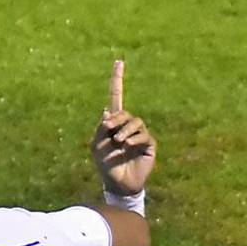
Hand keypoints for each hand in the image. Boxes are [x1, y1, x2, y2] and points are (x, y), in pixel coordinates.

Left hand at [91, 60, 155, 195]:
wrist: (118, 184)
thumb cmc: (106, 166)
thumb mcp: (97, 146)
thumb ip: (101, 129)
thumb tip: (107, 112)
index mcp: (114, 123)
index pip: (116, 97)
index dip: (117, 80)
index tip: (118, 62)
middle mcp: (128, 126)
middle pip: (124, 112)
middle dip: (116, 119)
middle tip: (108, 130)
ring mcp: (139, 135)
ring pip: (135, 122)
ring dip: (125, 130)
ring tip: (118, 142)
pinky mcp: (149, 145)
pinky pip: (144, 135)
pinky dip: (134, 138)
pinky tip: (127, 146)